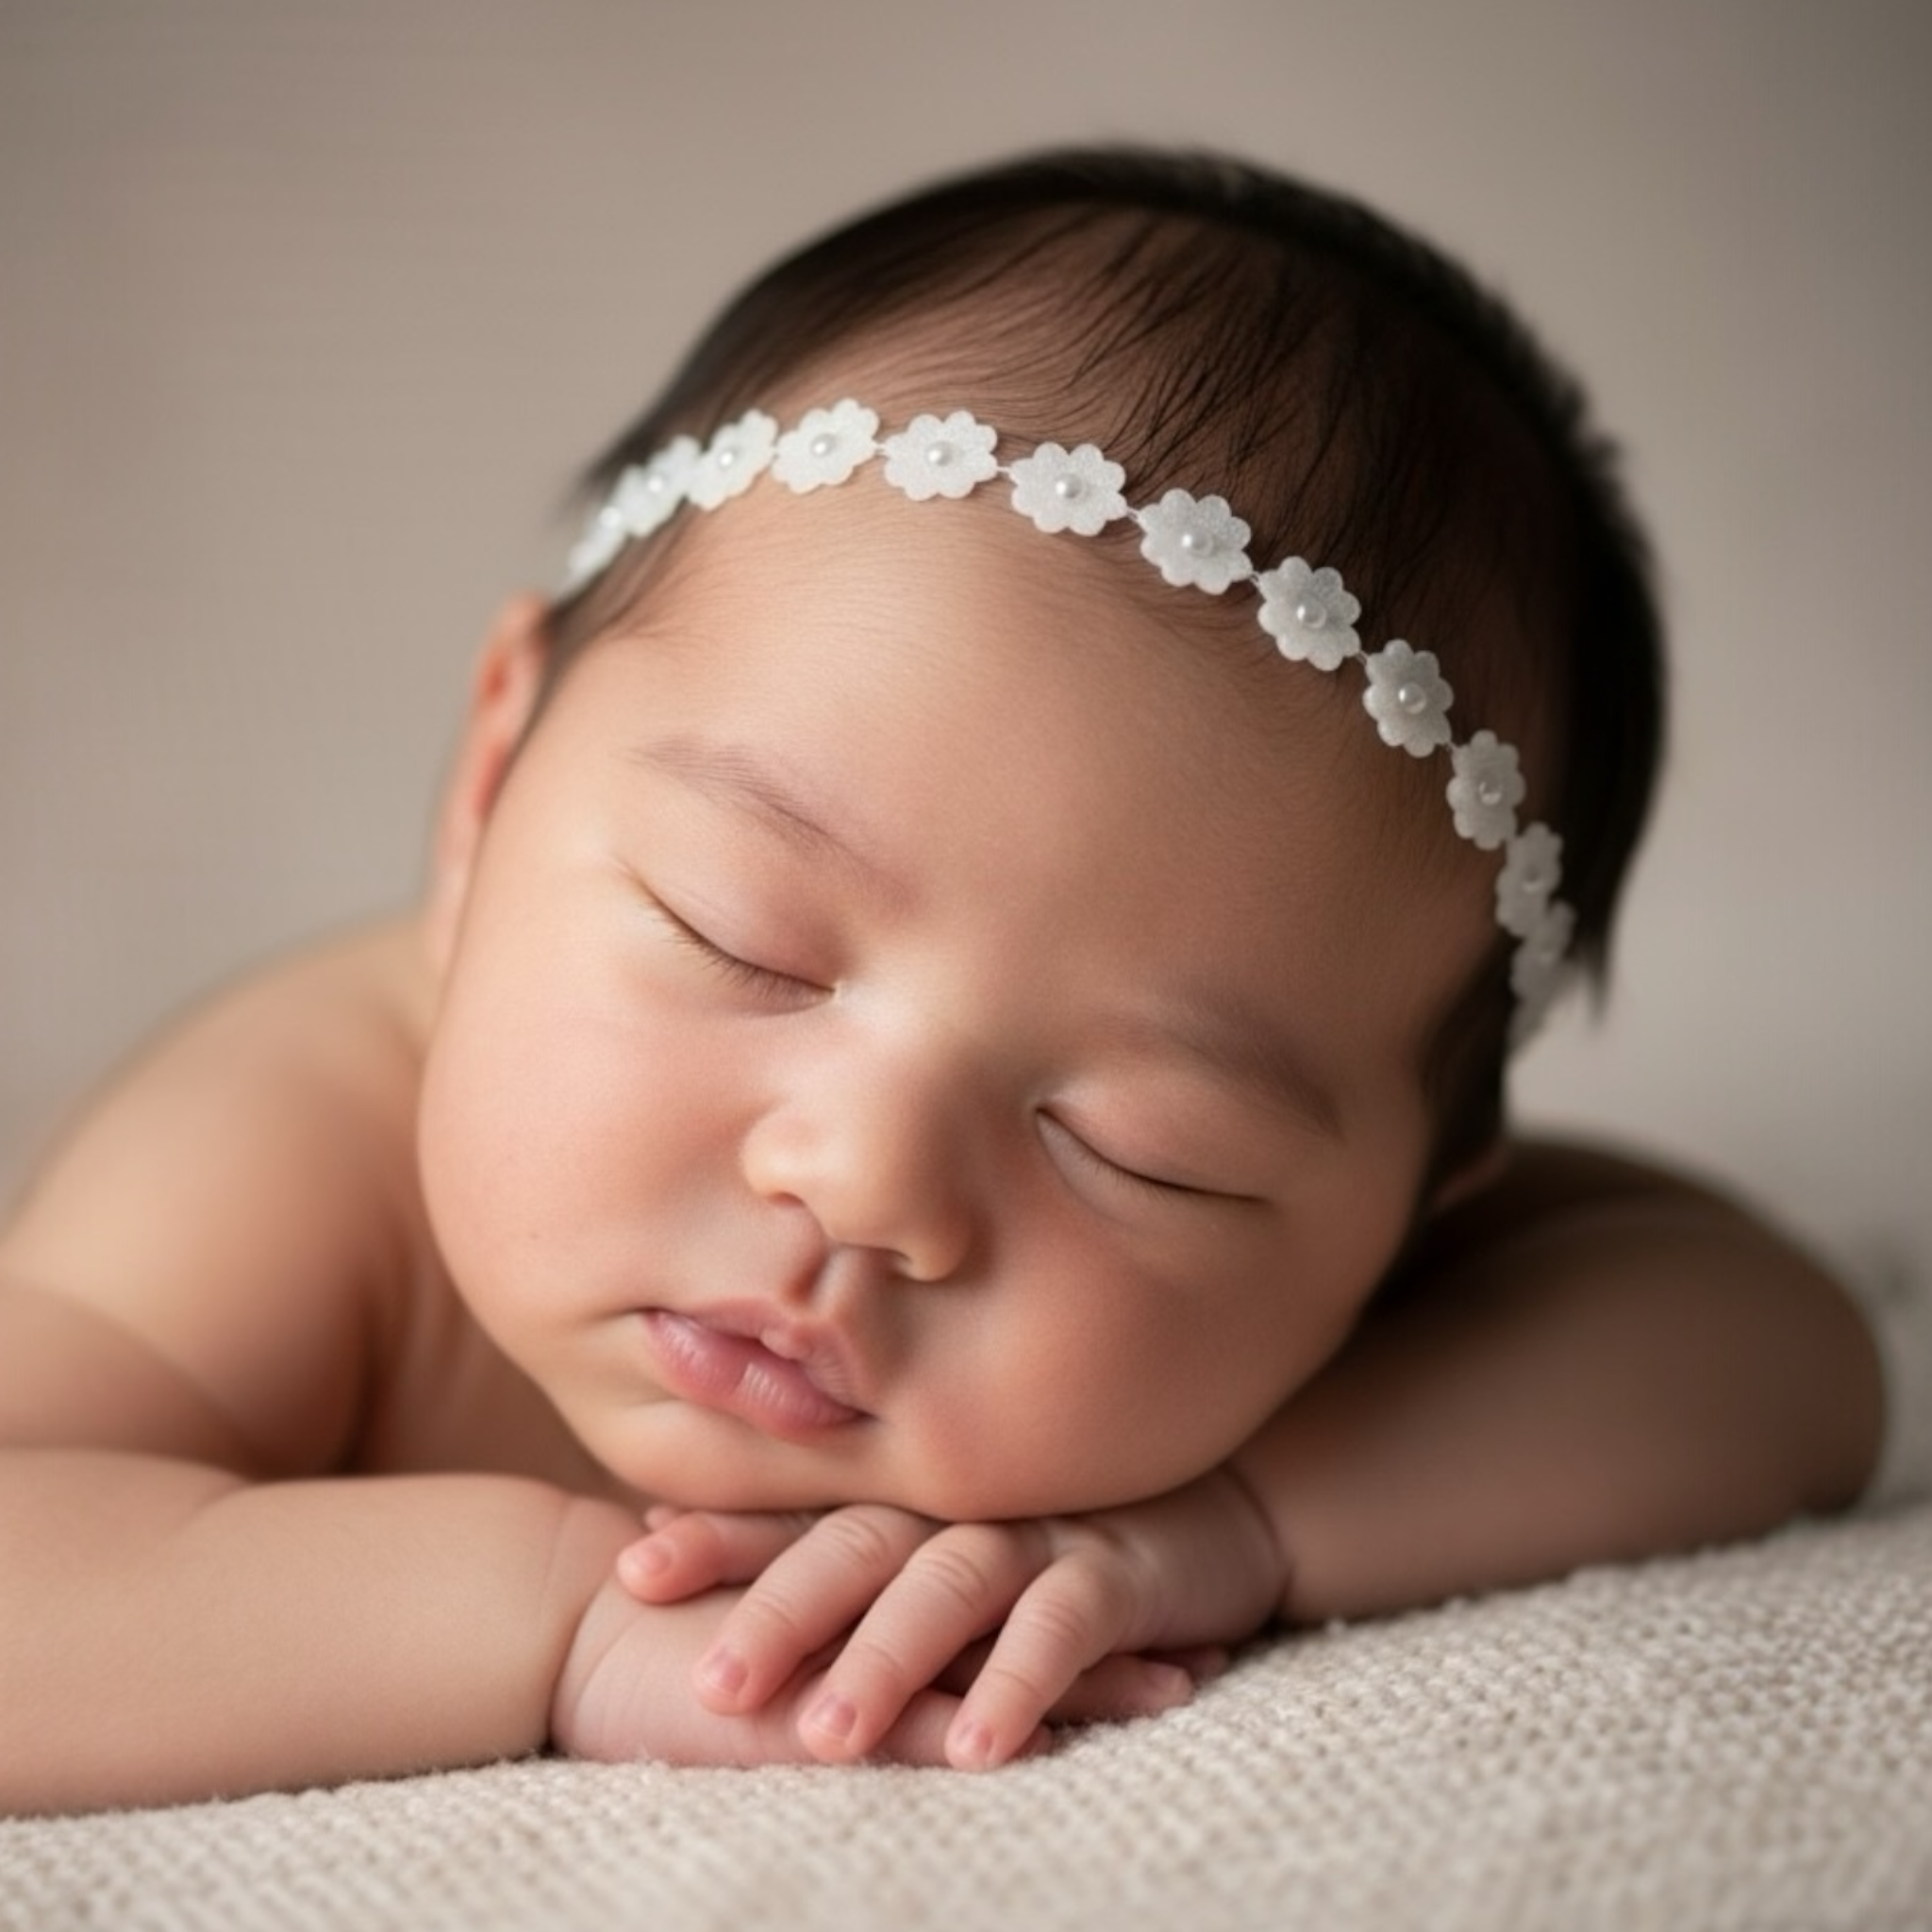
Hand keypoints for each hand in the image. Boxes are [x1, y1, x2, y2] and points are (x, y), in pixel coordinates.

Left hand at [618, 1468, 1286, 1768]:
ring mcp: (1036, 1534)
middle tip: (711, 1683)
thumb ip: (858, 1569)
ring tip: (825, 1737)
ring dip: (887, 1658)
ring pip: (948, 1583)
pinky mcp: (1116, 1572)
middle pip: (856, 1545)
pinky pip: (1063, 1623)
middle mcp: (958, 1510)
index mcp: (906, 1504)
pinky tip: (977, 1746)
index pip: (799, 1513)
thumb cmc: (1049, 1546)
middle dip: (781, 1608)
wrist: (1209, 1515)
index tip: (634, 1565)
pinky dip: (1019, 1679)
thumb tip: (709, 1563)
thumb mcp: (945, 1552)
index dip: (721, 1534)